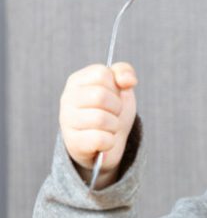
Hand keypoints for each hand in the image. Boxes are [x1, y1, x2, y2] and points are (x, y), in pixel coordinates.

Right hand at [59, 62, 137, 187]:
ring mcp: (67, 121)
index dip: (116, 87)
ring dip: (114, 125)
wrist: (105, 144)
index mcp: (77, 81)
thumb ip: (123, 72)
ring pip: (101, 119)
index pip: (102, 74)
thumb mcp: (120, 89)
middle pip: (101, 96)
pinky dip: (110, 142)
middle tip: (113, 114)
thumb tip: (128, 80)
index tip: (113, 96)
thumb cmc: (111, 112)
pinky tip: (104, 141)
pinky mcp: (73, 143)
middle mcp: (67, 99)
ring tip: (108, 128)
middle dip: (116, 108)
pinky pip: (101, 140)